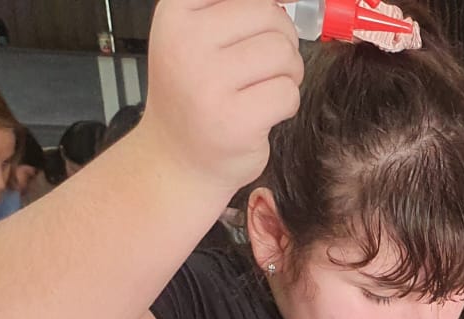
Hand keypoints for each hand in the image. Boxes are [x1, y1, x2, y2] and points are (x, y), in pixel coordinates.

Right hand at [138, 0, 302, 193]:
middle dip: (283, 40)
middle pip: (269, 15)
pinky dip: (286, 104)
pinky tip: (262, 112)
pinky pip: (288, 93)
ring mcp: (208, 83)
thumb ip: (234, 8)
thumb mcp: (196, 36)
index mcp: (176, 12)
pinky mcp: (235, 120)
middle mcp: (186, 43)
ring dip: (288, 73)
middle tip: (268, 65)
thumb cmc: (196, 93)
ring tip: (264, 88)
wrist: (177, 157)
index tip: (262, 26)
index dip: (266, 5)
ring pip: (284, 53)